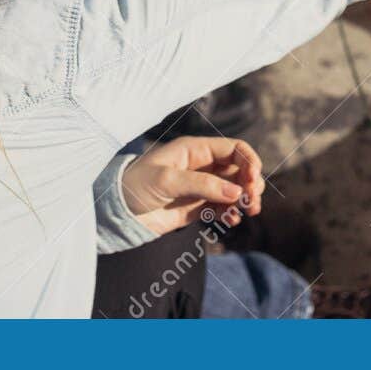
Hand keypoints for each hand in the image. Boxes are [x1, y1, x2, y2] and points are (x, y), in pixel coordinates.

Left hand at [120, 136, 264, 235]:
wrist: (116, 212)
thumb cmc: (136, 185)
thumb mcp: (167, 180)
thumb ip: (202, 185)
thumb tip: (236, 192)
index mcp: (195, 150)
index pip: (232, 149)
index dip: (248, 161)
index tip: (253, 178)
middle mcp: (201, 166)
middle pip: (237, 170)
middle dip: (249, 183)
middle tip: (252, 201)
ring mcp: (200, 187)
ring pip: (233, 190)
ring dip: (244, 199)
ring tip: (248, 211)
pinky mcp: (196, 208)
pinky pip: (222, 208)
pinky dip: (231, 213)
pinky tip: (232, 220)